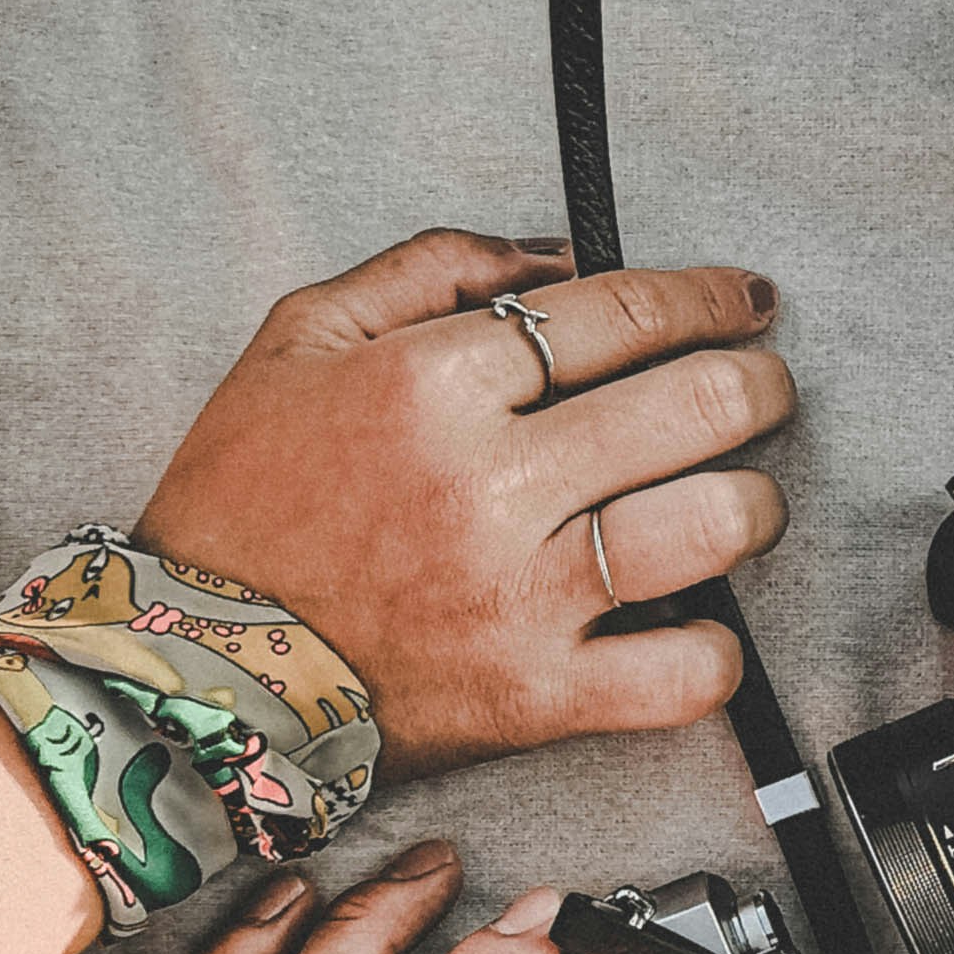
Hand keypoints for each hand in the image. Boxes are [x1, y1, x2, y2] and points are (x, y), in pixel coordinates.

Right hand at [137, 230, 795, 779]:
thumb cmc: (246, 502)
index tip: (746, 301)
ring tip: (743, 496)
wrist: (190, 670)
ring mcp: (522, 596)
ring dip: (756, 502)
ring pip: (713, 526)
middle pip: (696, 405)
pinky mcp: (537, 697)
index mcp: (433, 382)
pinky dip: (717, 649)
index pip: (621, 312)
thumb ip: (432, 267)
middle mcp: (490, 483)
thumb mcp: (301, 338)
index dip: (709, 297)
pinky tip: (700, 620)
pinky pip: (684, 672)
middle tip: (763, 387)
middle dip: (759, 384)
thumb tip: (561, 256)